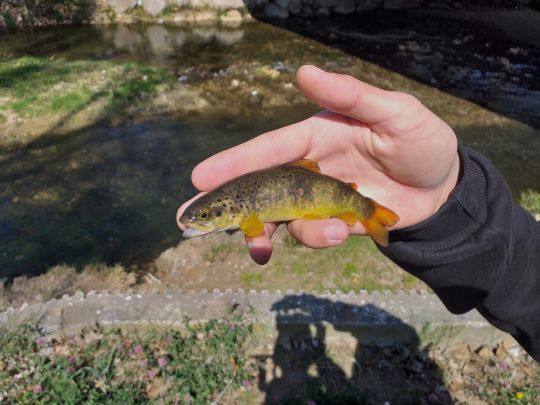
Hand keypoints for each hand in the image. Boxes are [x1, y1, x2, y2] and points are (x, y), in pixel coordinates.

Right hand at [177, 65, 459, 263]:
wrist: (443, 188)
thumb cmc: (421, 141)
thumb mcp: (395, 112)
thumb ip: (351, 95)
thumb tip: (302, 72)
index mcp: (317, 136)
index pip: (269, 149)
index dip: (235, 162)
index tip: (200, 177)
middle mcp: (310, 167)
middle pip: (260, 186)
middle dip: (227, 204)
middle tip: (191, 224)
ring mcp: (318, 198)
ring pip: (280, 217)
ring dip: (270, 233)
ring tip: (269, 248)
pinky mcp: (332, 223)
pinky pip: (310, 235)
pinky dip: (314, 239)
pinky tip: (337, 234)